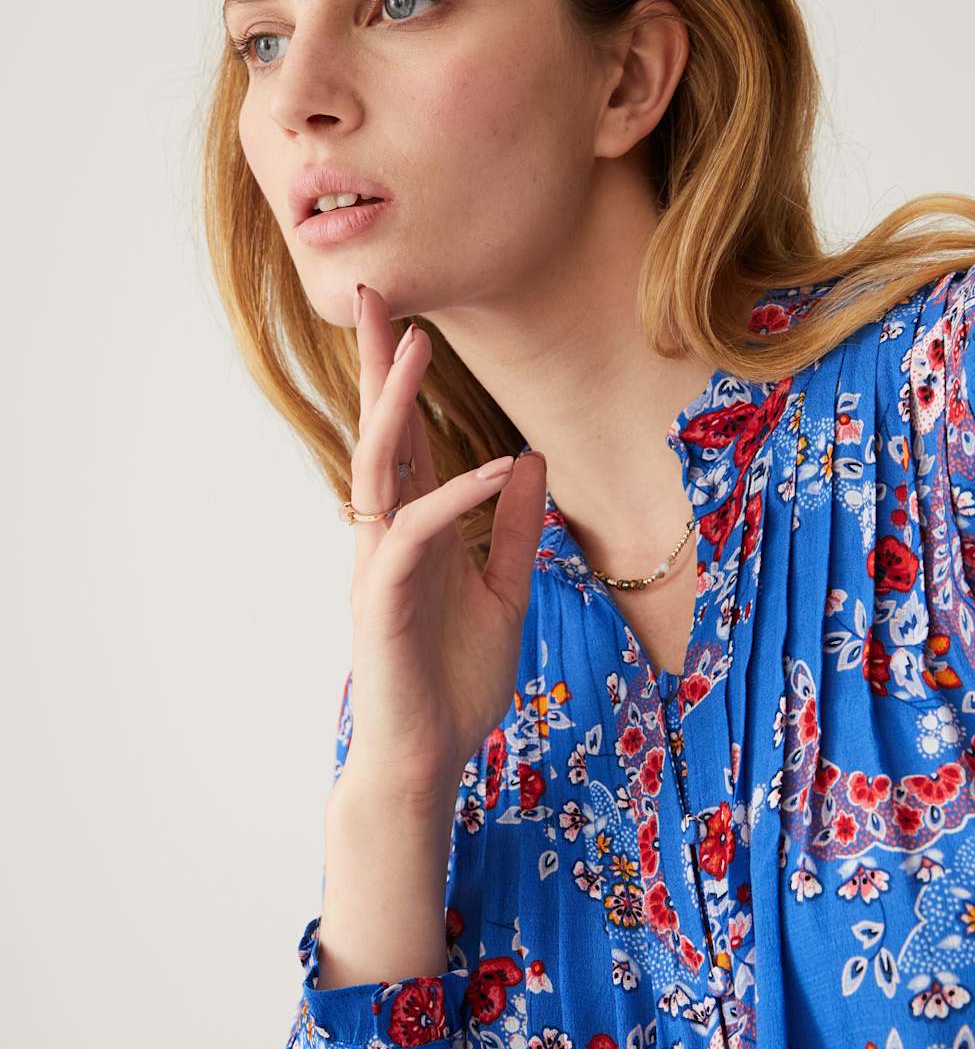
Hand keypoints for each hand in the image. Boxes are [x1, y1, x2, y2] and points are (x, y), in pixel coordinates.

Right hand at [331, 283, 547, 809]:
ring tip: (415, 346)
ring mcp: (379, 564)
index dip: (403, 380)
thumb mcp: (505, 591)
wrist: (430, 757)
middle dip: (376, 365)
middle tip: (372, 292)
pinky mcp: (382, 599)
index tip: (407, 319)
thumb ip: (512, 528)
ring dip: (394, 405)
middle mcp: (388, 535)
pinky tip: (488, 467)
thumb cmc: (455, 681)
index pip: (406, 440)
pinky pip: (413, 532)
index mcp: (414, 530)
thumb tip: (527, 461)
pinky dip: (450, 496)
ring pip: (377, 467)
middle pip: (378, 433)